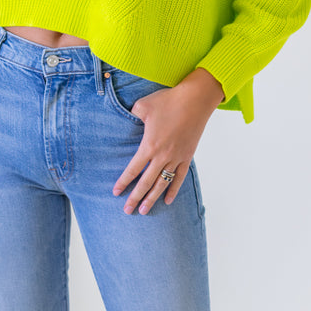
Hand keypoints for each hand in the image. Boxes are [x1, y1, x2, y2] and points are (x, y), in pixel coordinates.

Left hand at [112, 68, 223, 214]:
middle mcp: (162, 156)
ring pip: (162, 184)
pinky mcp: (187, 156)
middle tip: (127, 210)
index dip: (123, 182)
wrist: (195, 100)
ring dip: (152, 198)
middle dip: (135, 197)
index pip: (133, 169)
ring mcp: (176, 158)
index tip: (116, 193)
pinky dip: (173, 190)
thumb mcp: (142, 105)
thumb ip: (132, 115)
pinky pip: (179, 178)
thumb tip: (127, 119)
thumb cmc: (168, 100)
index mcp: (149, 145)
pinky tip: (168, 201)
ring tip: (144, 211)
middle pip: (146, 182)